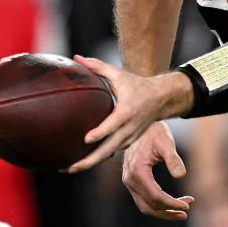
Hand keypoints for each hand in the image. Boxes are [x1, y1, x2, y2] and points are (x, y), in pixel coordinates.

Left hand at [64, 55, 191, 172]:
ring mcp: (129, 138)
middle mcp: (129, 128)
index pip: (112, 125)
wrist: (160, 99)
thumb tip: (76, 58)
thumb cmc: (136, 84)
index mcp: (126, 111)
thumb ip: (97, 66)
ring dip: (89, 163)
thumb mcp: (118, 73)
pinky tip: (79, 162)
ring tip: (67, 168)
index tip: (86, 139)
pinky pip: (110, 152)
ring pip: (108, 154)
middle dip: (88, 161)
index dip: (100, 133)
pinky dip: (96, 159)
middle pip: (108, 149)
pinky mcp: (127, 142)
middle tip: (68, 167)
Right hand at [118, 121, 193, 219]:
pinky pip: (143, 200)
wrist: (141, 124)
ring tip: (181, 212)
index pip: (155, 196)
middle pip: (149, 205)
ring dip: (163, 211)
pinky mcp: (131, 181)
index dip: (172, 204)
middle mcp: (129, 178)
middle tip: (187, 209)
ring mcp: (128, 181)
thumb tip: (181, 175)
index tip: (188, 204)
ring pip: (145, 206)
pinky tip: (172, 202)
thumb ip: (173, 159)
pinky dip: (157, 205)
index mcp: (137, 170)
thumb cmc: (155, 132)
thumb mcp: (166, 142)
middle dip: (169, 211)